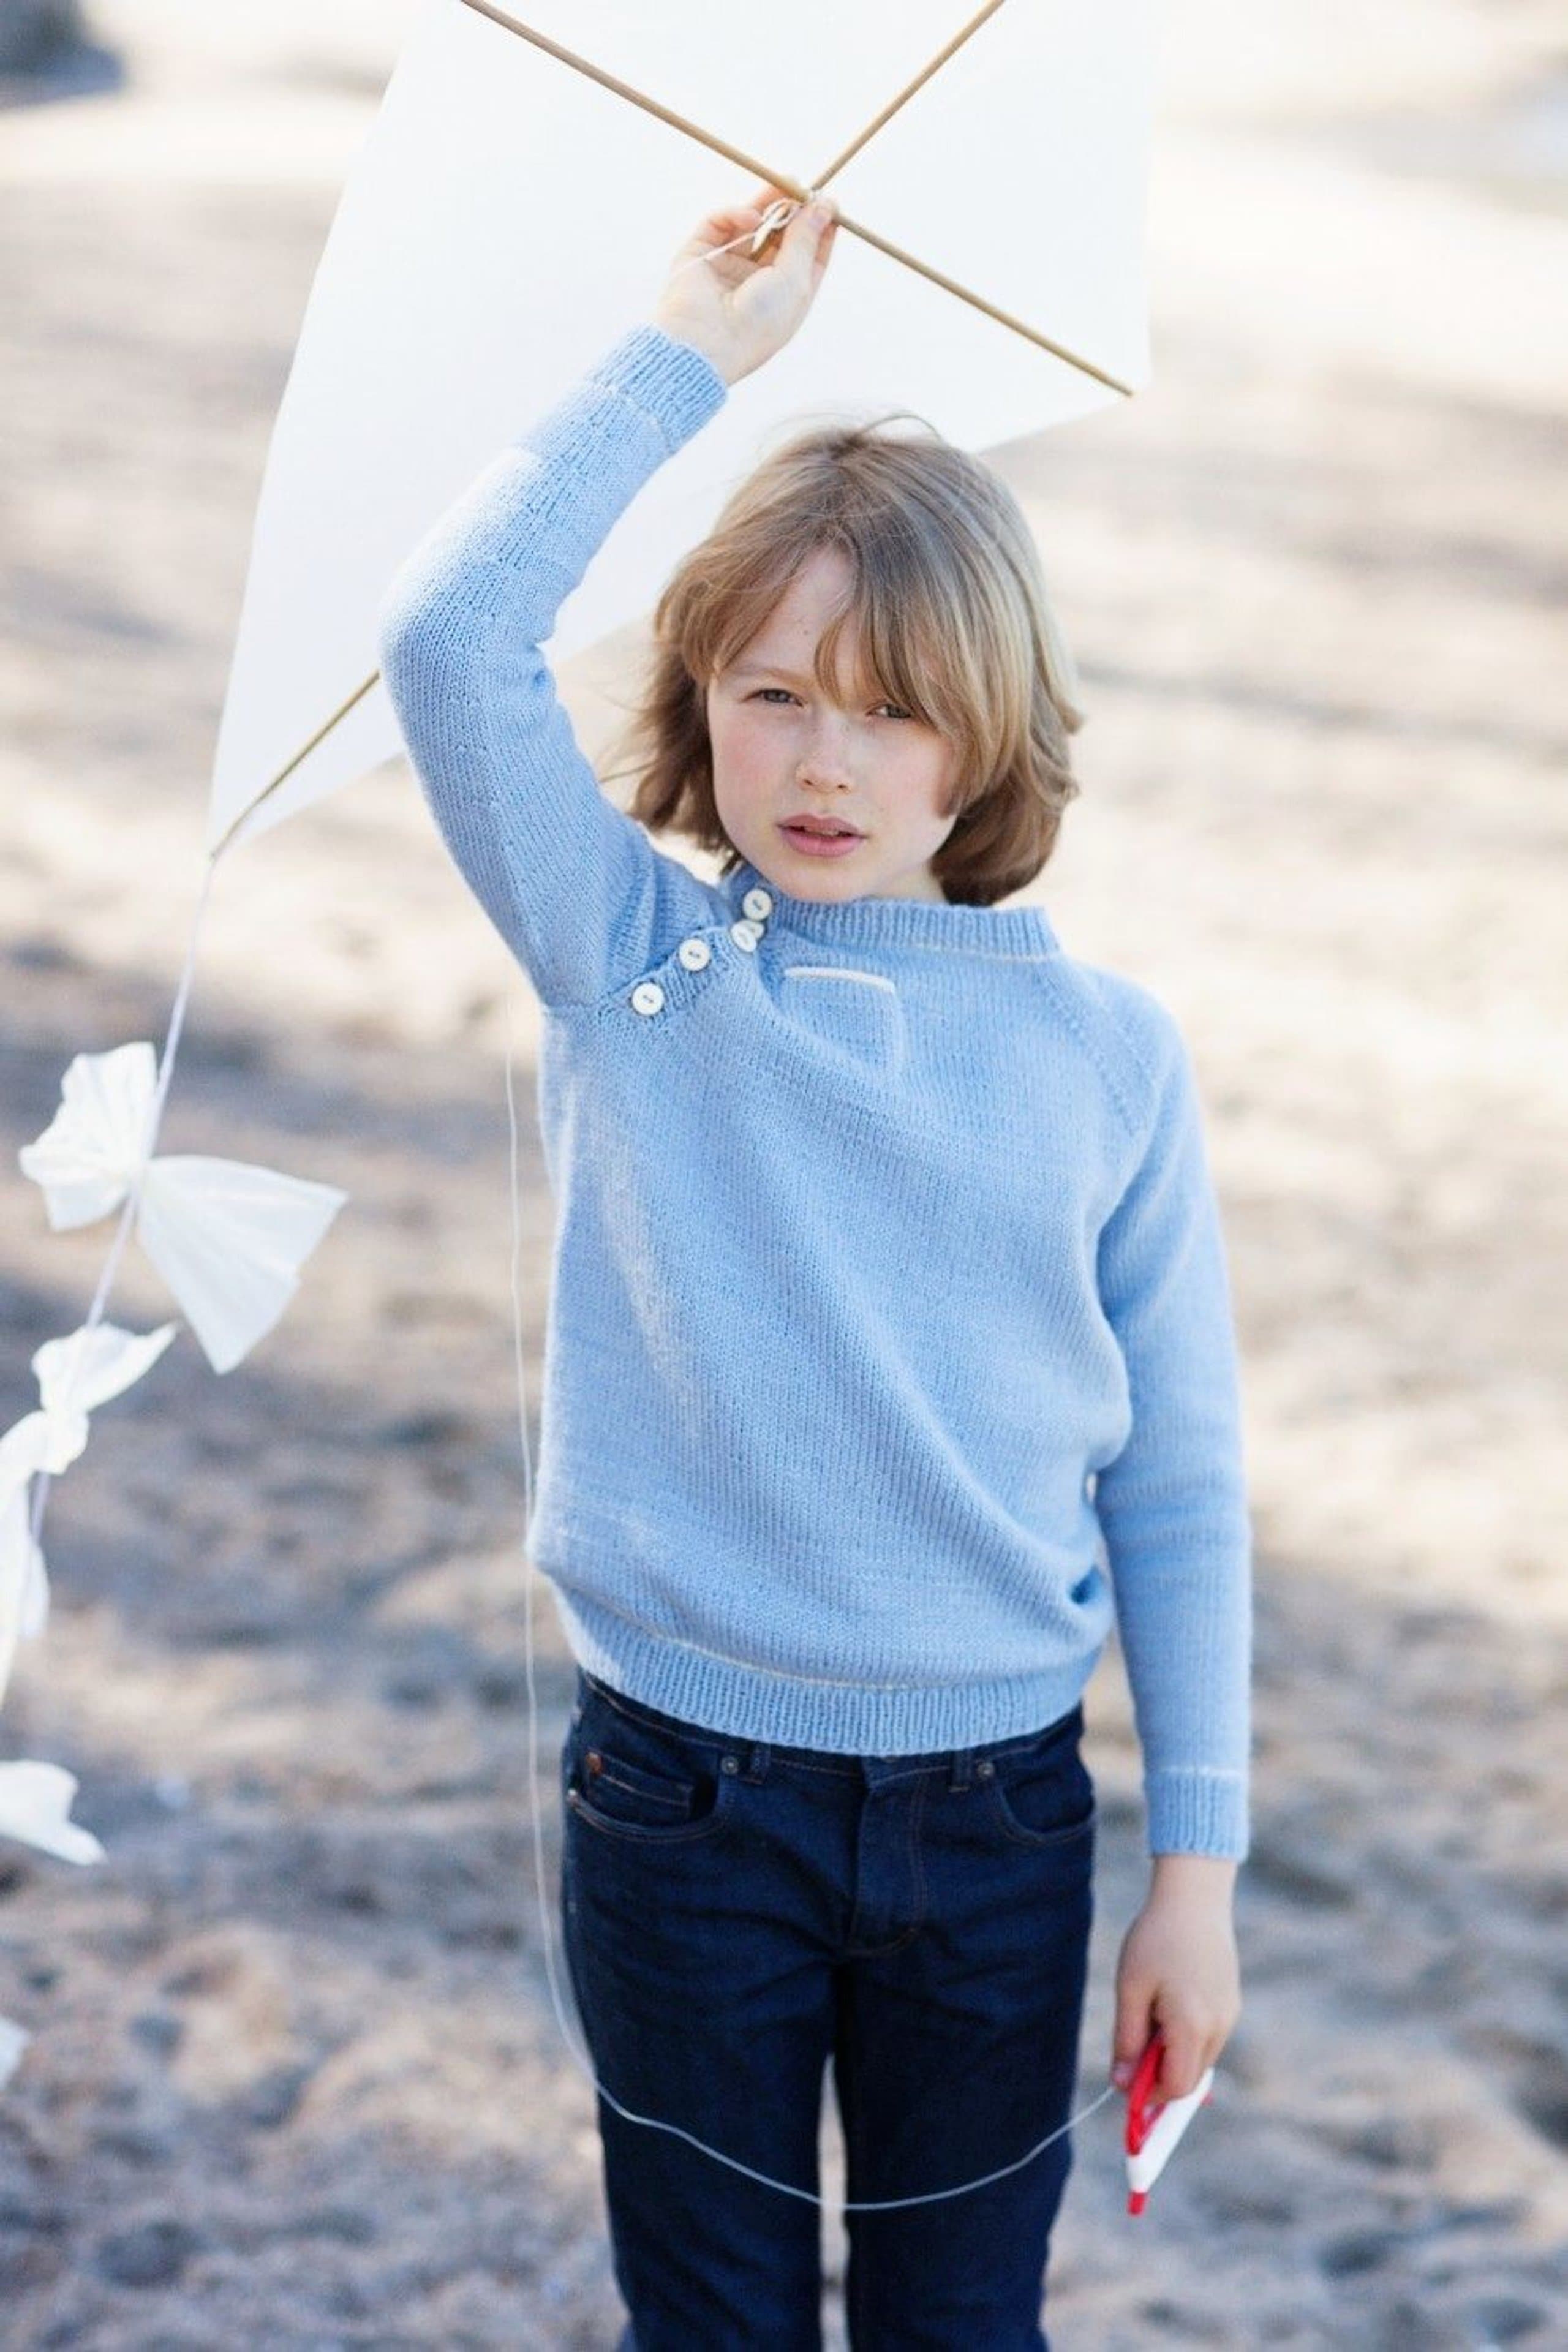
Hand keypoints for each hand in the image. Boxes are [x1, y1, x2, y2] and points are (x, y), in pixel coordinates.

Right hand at [650, 182, 839, 386]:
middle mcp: (758, 283)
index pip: (808, 256)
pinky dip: (735, 214)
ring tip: (783, 182)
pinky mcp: (701, 255)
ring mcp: (728, 269)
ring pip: (750, 225)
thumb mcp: (795, 280)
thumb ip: (807, 239)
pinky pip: (720, 225)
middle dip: (792, 210)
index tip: (829, 203)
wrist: (704, 345)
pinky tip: (750, 217)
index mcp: (786, 298)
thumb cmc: (756, 324)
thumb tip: (825, 204)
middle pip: (780, 236)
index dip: (820, 228)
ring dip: (767, 203)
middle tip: (802, 185)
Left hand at [1110, 1858, 1240, 2102]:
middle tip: (1130, 2049)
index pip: (1176, 2087)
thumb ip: (1127, 2040)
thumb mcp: (1131, 1988)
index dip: (1149, 2096)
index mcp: (1193, 2026)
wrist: (1194, 1897)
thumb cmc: (1156, 1939)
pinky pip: (1207, 2036)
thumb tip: (1121, 2085)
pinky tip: (1166, 2002)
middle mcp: (1219, 2026)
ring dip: (1172, 2054)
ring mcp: (1230, 2015)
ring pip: (1199, 2058)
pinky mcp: (1232, 2002)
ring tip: (1149, 2013)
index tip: (1125, 2088)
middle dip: (1158, 2075)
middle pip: (1190, 2077)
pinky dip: (1185, 2036)